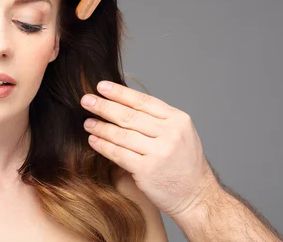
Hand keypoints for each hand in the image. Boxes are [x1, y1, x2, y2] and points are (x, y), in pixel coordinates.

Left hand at [80, 80, 219, 217]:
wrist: (197, 196)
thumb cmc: (184, 164)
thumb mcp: (181, 134)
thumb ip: (158, 119)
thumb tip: (124, 103)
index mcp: (178, 120)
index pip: (143, 101)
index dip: (119, 92)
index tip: (101, 86)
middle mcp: (171, 133)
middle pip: (130, 115)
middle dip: (104, 106)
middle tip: (86, 100)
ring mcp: (159, 152)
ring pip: (122, 134)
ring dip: (101, 127)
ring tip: (87, 122)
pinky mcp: (147, 170)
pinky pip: (119, 154)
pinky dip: (103, 146)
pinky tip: (93, 140)